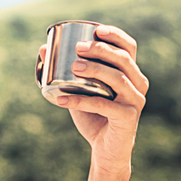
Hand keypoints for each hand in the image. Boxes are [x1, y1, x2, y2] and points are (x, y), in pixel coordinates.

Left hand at [50, 25, 148, 172]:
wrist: (105, 150)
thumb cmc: (94, 117)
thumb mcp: (80, 90)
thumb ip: (67, 72)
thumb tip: (43, 49)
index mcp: (131, 74)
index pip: (129, 47)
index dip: (116, 36)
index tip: (96, 30)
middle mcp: (138, 85)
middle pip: (123, 60)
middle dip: (101, 50)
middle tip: (78, 48)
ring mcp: (135, 101)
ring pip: (117, 79)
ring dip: (95, 70)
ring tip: (74, 67)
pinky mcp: (128, 117)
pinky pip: (104, 105)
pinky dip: (80, 101)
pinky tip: (61, 99)